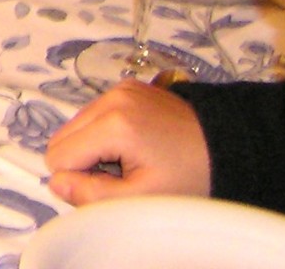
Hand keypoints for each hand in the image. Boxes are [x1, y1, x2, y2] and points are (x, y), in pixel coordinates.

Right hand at [44, 81, 211, 204]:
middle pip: (61, 137)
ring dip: (93, 147)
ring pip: (74, 126)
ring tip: (131, 158)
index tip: (115, 185)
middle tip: (123, 175)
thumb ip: (93, 196)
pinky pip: (93, 114)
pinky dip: (104, 132)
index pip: (58, 156)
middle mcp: (110, 98)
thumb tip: (56, 184)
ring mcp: (118, 88)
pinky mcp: (126, 86)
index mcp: (113, 124)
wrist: (228, 147)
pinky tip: (134, 142)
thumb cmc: (190, 177)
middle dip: (84, 162)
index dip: (80, 179)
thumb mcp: (143, 198)